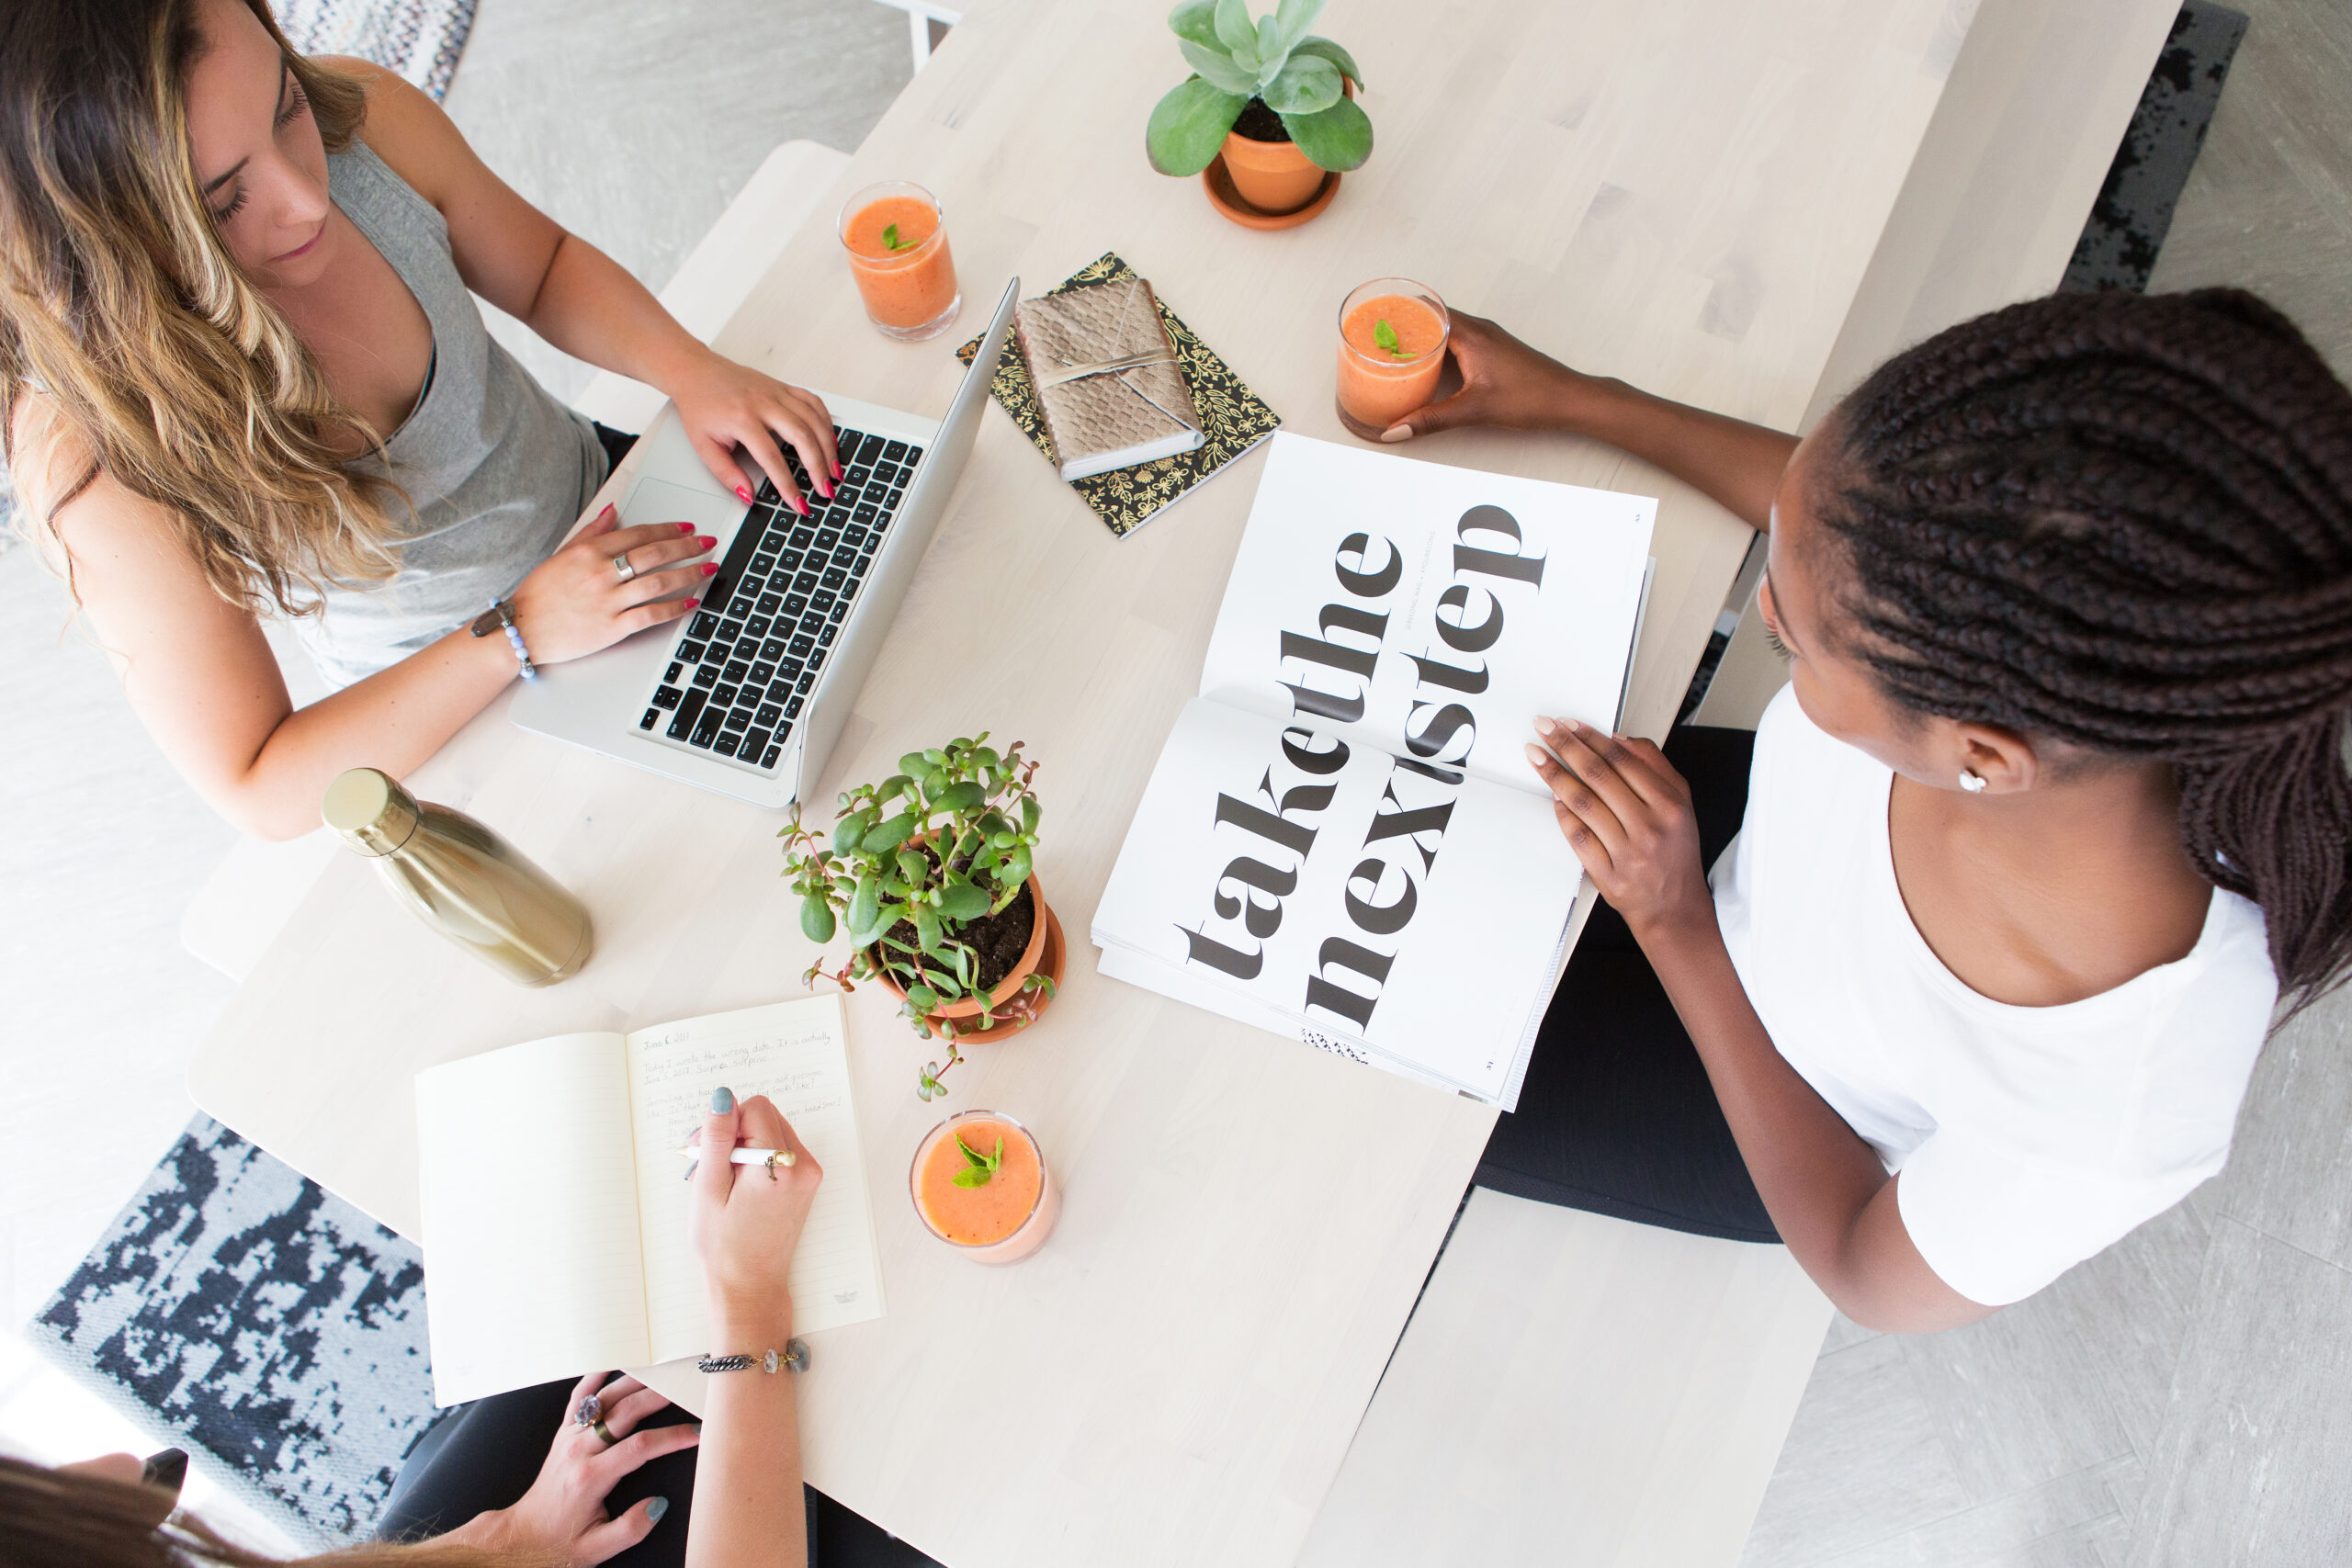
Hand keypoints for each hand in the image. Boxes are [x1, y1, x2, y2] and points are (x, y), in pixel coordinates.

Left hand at [442, 1371, 696, 1565]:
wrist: (524, 1537)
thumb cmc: (560, 1544)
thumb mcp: (598, 1549)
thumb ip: (631, 1528)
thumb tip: (659, 1504)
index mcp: (590, 1478)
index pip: (639, 1447)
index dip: (672, 1438)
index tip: (697, 1432)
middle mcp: (578, 1451)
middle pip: (625, 1412)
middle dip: (660, 1397)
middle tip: (686, 1387)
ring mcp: (568, 1438)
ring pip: (605, 1398)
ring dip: (635, 1382)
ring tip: (662, 1372)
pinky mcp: (563, 1434)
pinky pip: (578, 1397)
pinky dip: (596, 1378)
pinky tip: (614, 1366)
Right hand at [510, 506, 714, 664]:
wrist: (522, 629)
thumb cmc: (540, 593)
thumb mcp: (562, 554)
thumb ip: (592, 532)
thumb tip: (614, 510)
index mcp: (588, 552)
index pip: (638, 534)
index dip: (668, 529)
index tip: (688, 528)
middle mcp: (600, 573)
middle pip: (654, 554)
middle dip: (687, 547)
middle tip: (708, 543)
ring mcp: (608, 601)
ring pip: (659, 582)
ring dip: (689, 573)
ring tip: (709, 568)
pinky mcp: (612, 628)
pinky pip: (651, 614)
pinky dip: (675, 608)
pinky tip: (692, 602)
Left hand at [664, 349, 839, 515]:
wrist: (697, 372)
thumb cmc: (700, 407)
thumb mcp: (703, 446)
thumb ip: (726, 473)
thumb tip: (748, 495)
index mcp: (742, 419)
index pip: (772, 459)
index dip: (788, 485)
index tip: (798, 504)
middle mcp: (764, 403)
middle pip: (802, 437)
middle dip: (818, 468)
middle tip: (826, 490)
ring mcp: (777, 392)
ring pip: (814, 420)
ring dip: (829, 448)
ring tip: (835, 471)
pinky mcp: (784, 387)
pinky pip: (814, 402)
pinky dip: (826, 422)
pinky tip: (830, 440)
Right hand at [687, 1089, 822, 1336]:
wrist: (750, 1285)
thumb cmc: (724, 1245)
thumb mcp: (709, 1189)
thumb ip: (716, 1139)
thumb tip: (723, 1097)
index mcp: (781, 1166)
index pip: (756, 1108)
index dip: (727, 1124)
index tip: (708, 1153)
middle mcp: (804, 1165)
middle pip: (766, 1115)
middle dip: (734, 1132)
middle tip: (708, 1165)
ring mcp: (810, 1174)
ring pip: (772, 1129)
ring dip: (745, 1144)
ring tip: (723, 1179)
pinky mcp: (807, 1181)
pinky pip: (780, 1148)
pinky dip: (757, 1156)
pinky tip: (740, 1184)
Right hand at [1385, 310, 1595, 441]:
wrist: (1569, 400)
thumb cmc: (1533, 397)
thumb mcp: (1474, 410)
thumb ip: (1431, 420)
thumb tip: (1396, 430)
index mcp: (1472, 334)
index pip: (1428, 310)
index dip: (1401, 312)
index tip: (1376, 317)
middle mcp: (1479, 330)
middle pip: (1434, 317)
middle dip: (1406, 325)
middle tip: (1377, 336)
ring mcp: (1488, 339)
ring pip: (1446, 330)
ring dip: (1423, 337)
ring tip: (1396, 351)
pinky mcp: (1493, 351)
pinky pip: (1458, 341)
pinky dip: (1439, 348)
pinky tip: (1429, 366)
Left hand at [1526, 716, 1712, 936]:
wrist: (1674, 907)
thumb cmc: (1674, 851)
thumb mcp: (1681, 803)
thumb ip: (1654, 766)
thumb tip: (1617, 739)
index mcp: (1669, 805)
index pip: (1623, 760)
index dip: (1591, 737)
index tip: (1569, 724)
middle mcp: (1649, 827)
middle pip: (1599, 776)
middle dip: (1566, 747)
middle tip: (1544, 728)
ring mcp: (1627, 853)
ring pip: (1583, 803)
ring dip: (1554, 775)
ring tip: (1536, 756)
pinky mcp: (1607, 875)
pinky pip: (1578, 837)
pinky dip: (1563, 814)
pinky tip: (1553, 796)